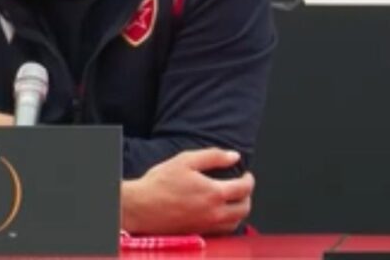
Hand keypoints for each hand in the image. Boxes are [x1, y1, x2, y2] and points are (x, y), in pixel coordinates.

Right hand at [121, 148, 254, 235]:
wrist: (140, 207)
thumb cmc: (159, 184)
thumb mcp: (185, 160)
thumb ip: (213, 156)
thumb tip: (234, 156)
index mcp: (214, 193)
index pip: (244, 188)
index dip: (249, 179)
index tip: (246, 174)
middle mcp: (214, 213)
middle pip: (245, 208)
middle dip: (248, 196)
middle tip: (242, 187)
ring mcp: (207, 226)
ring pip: (236, 223)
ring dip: (240, 211)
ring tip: (233, 200)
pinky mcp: (199, 233)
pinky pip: (223, 232)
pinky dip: (228, 222)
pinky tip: (220, 214)